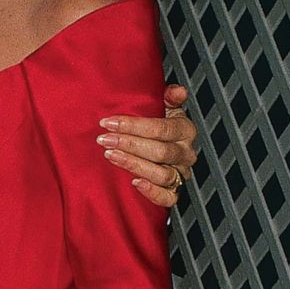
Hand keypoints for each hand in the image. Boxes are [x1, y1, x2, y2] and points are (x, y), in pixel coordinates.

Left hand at [98, 84, 197, 207]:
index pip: (162, 128)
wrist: (154, 145)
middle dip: (129, 144)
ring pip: (162, 174)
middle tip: (104, 139)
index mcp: (185, 130)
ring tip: (110, 156)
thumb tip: (177, 91)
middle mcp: (185, 153)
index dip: (134, 126)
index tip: (109, 122)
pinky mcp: (174, 191)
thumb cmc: (153, 123)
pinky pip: (168, 198)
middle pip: (160, 151)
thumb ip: (166, 97)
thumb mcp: (159, 106)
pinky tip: (135, 183)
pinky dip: (153, 192)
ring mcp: (181, 173)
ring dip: (134, 164)